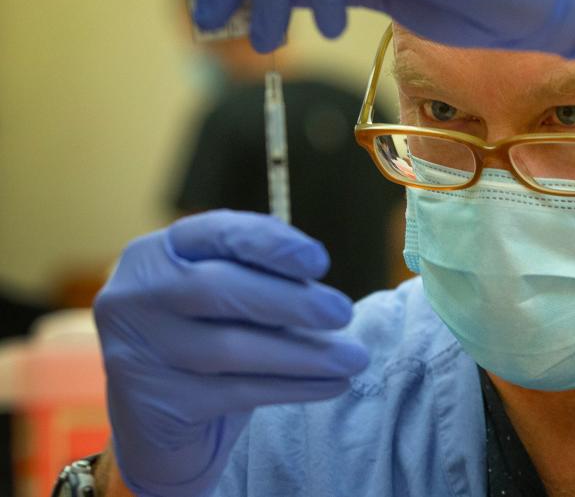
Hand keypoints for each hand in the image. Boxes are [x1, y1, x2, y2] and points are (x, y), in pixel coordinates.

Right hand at [93, 211, 368, 496]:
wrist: (160, 426)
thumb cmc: (206, 341)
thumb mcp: (226, 300)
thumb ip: (260, 282)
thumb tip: (323, 293)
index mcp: (156, 253)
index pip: (215, 233)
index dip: (270, 243)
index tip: (319, 262)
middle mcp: (135, 296)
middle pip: (218, 288)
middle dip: (291, 300)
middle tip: (343, 312)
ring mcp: (138, 351)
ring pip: (231, 348)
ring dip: (304, 353)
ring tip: (354, 357)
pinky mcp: (156, 403)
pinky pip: (238, 392)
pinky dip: (294, 387)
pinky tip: (333, 384)